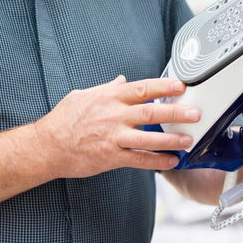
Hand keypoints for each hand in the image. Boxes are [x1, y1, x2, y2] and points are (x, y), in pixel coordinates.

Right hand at [34, 75, 199, 177]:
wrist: (47, 146)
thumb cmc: (62, 120)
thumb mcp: (82, 96)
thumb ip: (106, 89)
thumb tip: (121, 81)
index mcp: (108, 98)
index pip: (142, 89)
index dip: (164, 86)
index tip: (181, 86)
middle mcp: (114, 116)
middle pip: (151, 112)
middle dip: (176, 113)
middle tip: (195, 113)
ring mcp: (113, 137)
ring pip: (149, 138)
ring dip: (171, 139)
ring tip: (188, 139)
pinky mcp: (111, 157)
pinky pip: (139, 160)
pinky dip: (157, 161)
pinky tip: (171, 161)